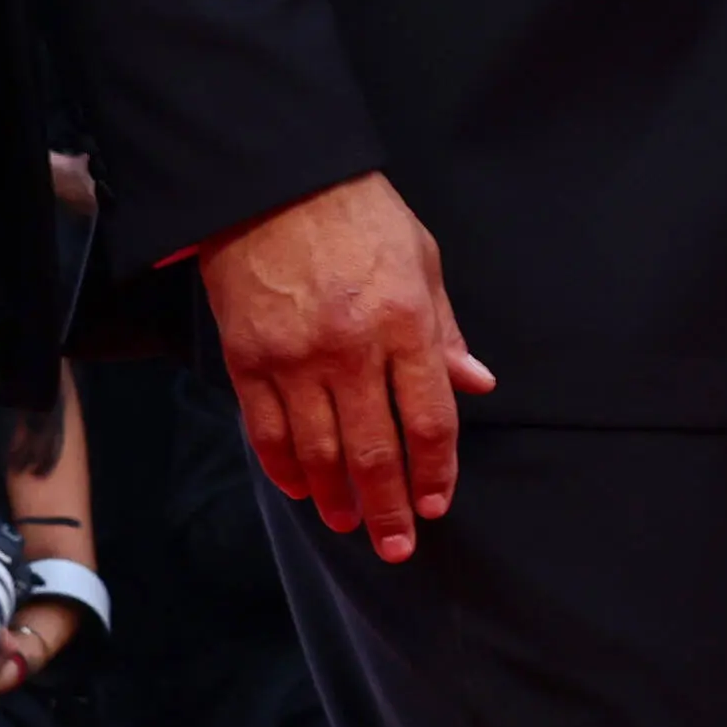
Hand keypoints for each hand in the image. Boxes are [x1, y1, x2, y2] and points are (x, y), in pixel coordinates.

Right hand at [203, 173, 491, 549]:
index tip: (436, 505)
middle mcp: (351, 349)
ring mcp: (294, 357)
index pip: (429, 420)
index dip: (435, 472)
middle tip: (396, 546)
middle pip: (375, 450)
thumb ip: (446, 330)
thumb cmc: (357, 214)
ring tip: (349, 523)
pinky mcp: (248, 358)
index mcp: (405, 323)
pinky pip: (266, 431)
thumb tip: (477, 384)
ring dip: (336, 498)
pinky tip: (301, 489)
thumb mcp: (422, 260)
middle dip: (389, 508)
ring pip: (318, 452)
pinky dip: (284, 468)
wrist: (271, 181)